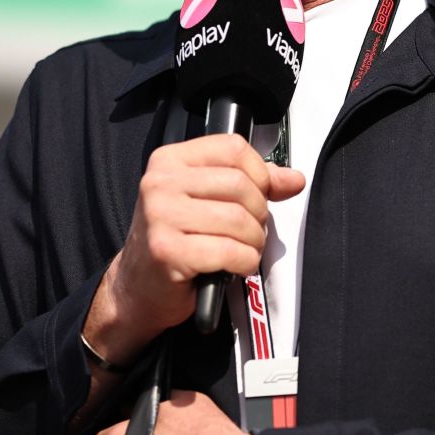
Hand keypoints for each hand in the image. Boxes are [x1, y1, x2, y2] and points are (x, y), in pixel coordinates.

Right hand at [86, 133, 305, 362]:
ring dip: (253, 241)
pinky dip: (244, 262)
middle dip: (258, 214)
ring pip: (238, 219)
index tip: (260, 194)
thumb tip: (294, 179)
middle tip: (250, 230)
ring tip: (243, 249)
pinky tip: (235, 266)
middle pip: (240, 185)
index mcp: (170, 160)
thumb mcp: (209, 200)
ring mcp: (160, 216)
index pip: (233, 148)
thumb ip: (253, 184)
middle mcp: (160, 182)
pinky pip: (229, 251)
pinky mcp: (166, 250)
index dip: (259, 174)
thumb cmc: (177, 240)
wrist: (139, 286)